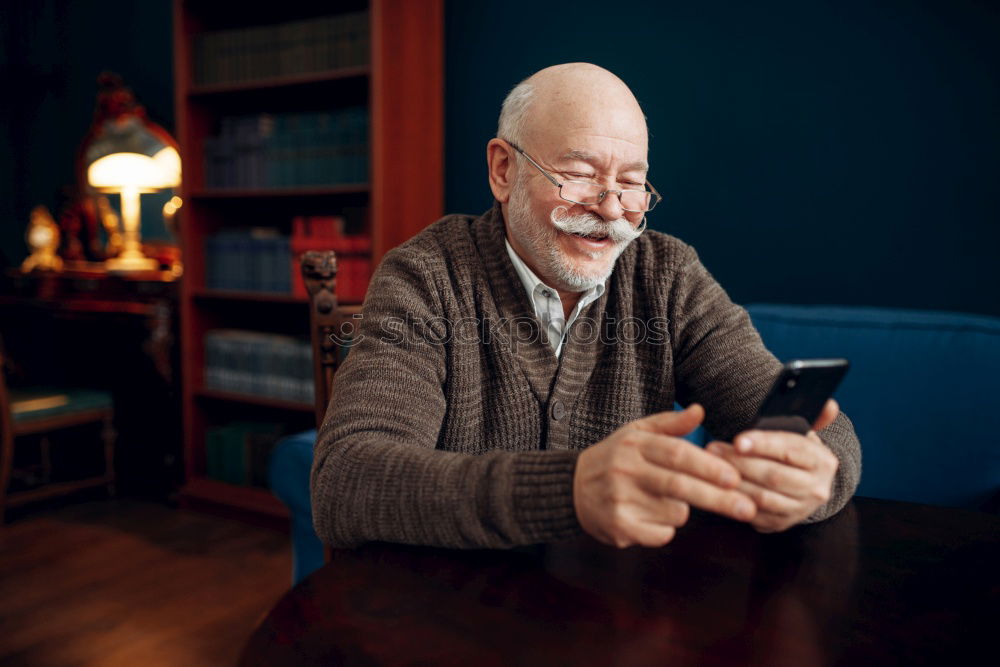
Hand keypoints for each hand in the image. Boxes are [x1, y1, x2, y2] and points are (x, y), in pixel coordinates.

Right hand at [573, 404, 756, 547]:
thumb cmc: (614, 459)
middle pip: (680, 486)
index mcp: (634, 445)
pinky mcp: (619, 527)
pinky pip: (661, 533)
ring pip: (675, 512)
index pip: (677, 454)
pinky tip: (649, 517)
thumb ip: (671, 424)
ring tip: (664, 501)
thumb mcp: (636, 434)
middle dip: (718, 499)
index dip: (708, 466)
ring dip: (684, 510)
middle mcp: (626, 471)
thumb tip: (700, 410)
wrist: (572, 490)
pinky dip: (666, 528)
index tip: (735, 478)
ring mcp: (620, 500)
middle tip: (747, 508)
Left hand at [706, 399, 839, 532]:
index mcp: (822, 461)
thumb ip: (813, 417)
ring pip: (763, 497)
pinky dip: (736, 500)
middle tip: (713, 449)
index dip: (763, 445)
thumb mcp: (804, 433)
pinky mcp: (783, 523)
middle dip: (740, 462)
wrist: (807, 485)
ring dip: (734, 482)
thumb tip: (829, 405)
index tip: (738, 440)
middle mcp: (817, 488)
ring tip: (712, 466)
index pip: (791, 450)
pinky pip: (755, 515)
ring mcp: (801, 509)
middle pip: (774, 476)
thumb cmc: (795, 454)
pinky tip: (720, 487)